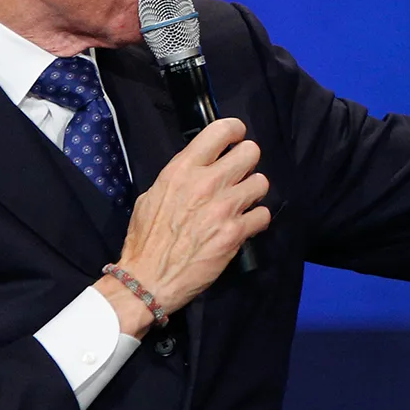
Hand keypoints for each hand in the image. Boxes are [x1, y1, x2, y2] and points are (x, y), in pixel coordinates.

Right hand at [99, 118, 271, 336]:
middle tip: (240, 174)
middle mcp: (206, 183)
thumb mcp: (152, 196)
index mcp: (182, 170)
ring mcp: (224, 207)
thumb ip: (180, 178)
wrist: (148, 279)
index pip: (220, 131)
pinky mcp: (236, 232)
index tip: (237, 138)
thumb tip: (200, 168)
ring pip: (262, 182)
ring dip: (254, 192)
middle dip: (248, 162)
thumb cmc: (146, 238)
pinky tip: (244, 226)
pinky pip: (263, 215)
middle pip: (251, 152)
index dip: (235, 131)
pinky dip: (256, 220)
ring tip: (242, 202)